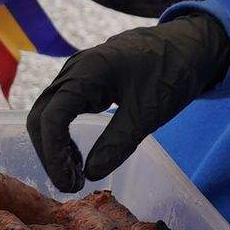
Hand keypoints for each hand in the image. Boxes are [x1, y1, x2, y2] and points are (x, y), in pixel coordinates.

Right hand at [28, 9, 229, 188]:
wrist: (187, 45)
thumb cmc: (171, 71)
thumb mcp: (148, 112)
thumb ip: (118, 142)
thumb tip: (91, 174)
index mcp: (86, 71)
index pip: (51, 117)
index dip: (55, 156)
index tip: (71, 184)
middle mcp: (73, 71)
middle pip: (41, 117)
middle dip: (50, 154)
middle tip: (72, 185)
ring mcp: (76, 76)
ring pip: (47, 115)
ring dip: (54, 147)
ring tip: (76, 176)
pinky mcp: (84, 84)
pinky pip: (61, 112)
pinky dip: (64, 137)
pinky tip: (79, 158)